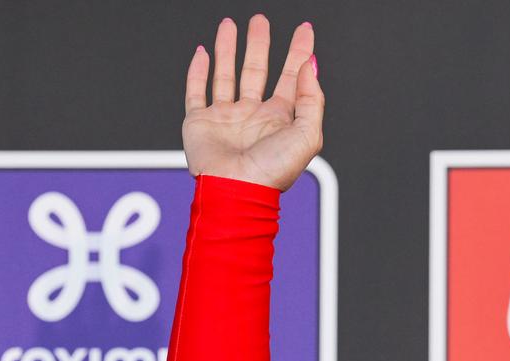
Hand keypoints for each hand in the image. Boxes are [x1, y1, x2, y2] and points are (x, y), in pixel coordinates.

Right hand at [182, 15, 323, 189]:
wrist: (236, 190)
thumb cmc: (272, 171)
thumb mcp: (307, 135)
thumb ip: (312, 99)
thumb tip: (310, 66)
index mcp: (280, 119)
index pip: (291, 78)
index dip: (299, 53)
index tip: (305, 30)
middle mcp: (253, 116)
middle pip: (257, 70)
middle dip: (260, 44)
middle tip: (260, 20)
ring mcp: (226, 118)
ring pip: (226, 74)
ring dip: (228, 49)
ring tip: (230, 24)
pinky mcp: (200, 122)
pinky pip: (196, 91)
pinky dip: (197, 71)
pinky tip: (202, 52)